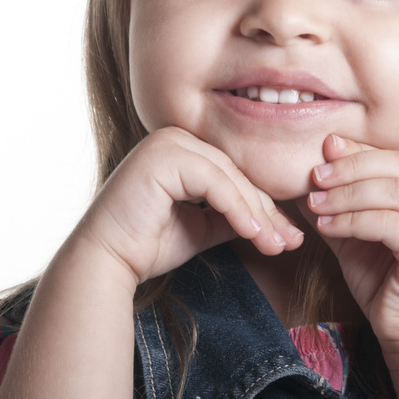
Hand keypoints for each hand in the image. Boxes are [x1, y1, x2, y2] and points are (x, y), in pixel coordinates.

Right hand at [74, 126, 303, 287]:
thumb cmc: (146, 245)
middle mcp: (175, 137)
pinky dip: (237, 208)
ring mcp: (167, 142)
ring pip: (230, 177)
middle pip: (237, 174)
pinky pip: (214, 182)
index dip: (264, 206)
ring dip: (258, 214)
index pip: (234, 175)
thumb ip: (230, 215)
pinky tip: (253, 234)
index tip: (288, 237)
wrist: (107, 260)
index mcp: (181, 148)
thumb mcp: (201, 226)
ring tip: (277, 245)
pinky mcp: (164, 155)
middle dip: (267, 211)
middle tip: (291, 242)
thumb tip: (271, 221)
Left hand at [303, 134, 398, 353]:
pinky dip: (353, 220)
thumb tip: (305, 173)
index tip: (323, 149)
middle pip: (395, 165)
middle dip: (349, 167)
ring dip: (346, 195)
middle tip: (315, 176)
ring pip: (390, 191)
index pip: (396, 156)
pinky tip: (328, 227)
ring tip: (315, 203)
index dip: (358, 151)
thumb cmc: (388, 283)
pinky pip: (388, 223)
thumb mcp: (358, 234)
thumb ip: (340, 203)